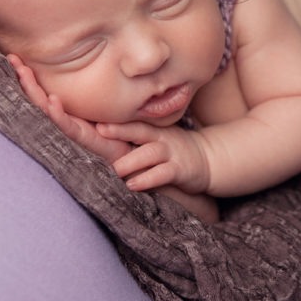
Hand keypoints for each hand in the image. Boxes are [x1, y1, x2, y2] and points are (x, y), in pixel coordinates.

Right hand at [7, 54, 132, 161]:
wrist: (120, 149)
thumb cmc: (104, 128)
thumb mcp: (89, 103)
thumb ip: (79, 88)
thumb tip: (76, 57)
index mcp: (57, 109)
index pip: (37, 89)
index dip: (25, 74)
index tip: (13, 56)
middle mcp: (57, 118)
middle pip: (34, 96)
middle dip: (23, 77)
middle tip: (12, 58)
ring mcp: (65, 128)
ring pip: (43, 108)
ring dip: (34, 90)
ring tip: (24, 72)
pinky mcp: (79, 137)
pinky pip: (65, 124)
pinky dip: (57, 112)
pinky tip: (52, 99)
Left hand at [96, 121, 210, 194]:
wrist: (208, 159)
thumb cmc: (173, 149)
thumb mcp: (156, 135)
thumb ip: (134, 133)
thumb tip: (98, 131)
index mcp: (152, 128)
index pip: (130, 120)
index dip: (112, 118)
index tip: (93, 116)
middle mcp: (160, 137)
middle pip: (138, 130)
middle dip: (119, 130)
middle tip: (97, 130)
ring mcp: (171, 153)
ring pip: (149, 153)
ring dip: (130, 161)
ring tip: (114, 169)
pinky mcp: (180, 170)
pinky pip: (162, 173)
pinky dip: (147, 179)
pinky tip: (132, 185)